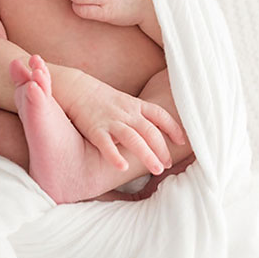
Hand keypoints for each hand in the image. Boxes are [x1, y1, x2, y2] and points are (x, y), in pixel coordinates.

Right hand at [56, 69, 187, 174]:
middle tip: (168, 165)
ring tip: (157, 170)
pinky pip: (107, 144)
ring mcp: (112, 121)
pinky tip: (123, 168)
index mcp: (136, 106)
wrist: (76, 88)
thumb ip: (140, 116)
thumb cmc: (102, 99)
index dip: (174, 128)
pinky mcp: (95, 129)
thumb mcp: (126, 103)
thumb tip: (155, 134)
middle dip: (162, 149)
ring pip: (134, 139)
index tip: (182, 142)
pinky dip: (115, 156)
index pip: (161, 115)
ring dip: (147, 155)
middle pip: (150, 131)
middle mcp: (127, 113)